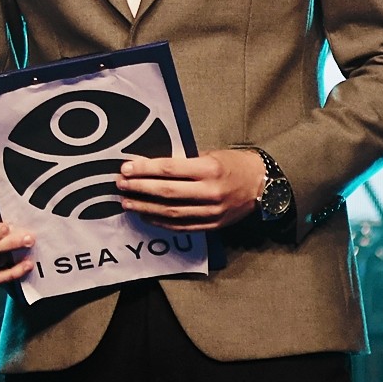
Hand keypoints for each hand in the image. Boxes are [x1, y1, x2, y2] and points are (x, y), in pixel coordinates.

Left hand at [116, 148, 264, 230]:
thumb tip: (148, 165)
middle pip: (167, 192)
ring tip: (127, 202)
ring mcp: (212, 212)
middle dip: (139, 188)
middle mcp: (211, 192)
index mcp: (210, 169)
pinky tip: (145, 216)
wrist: (262, 184)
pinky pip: (181, 226)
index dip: (144, 169)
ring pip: (171, 213)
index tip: (126, 168)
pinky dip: (160, 222)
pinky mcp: (212, 225)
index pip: (170, 169)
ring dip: (145, 208)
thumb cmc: (232, 164)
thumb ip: (183, 162)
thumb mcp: (210, 155)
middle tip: (120, 184)